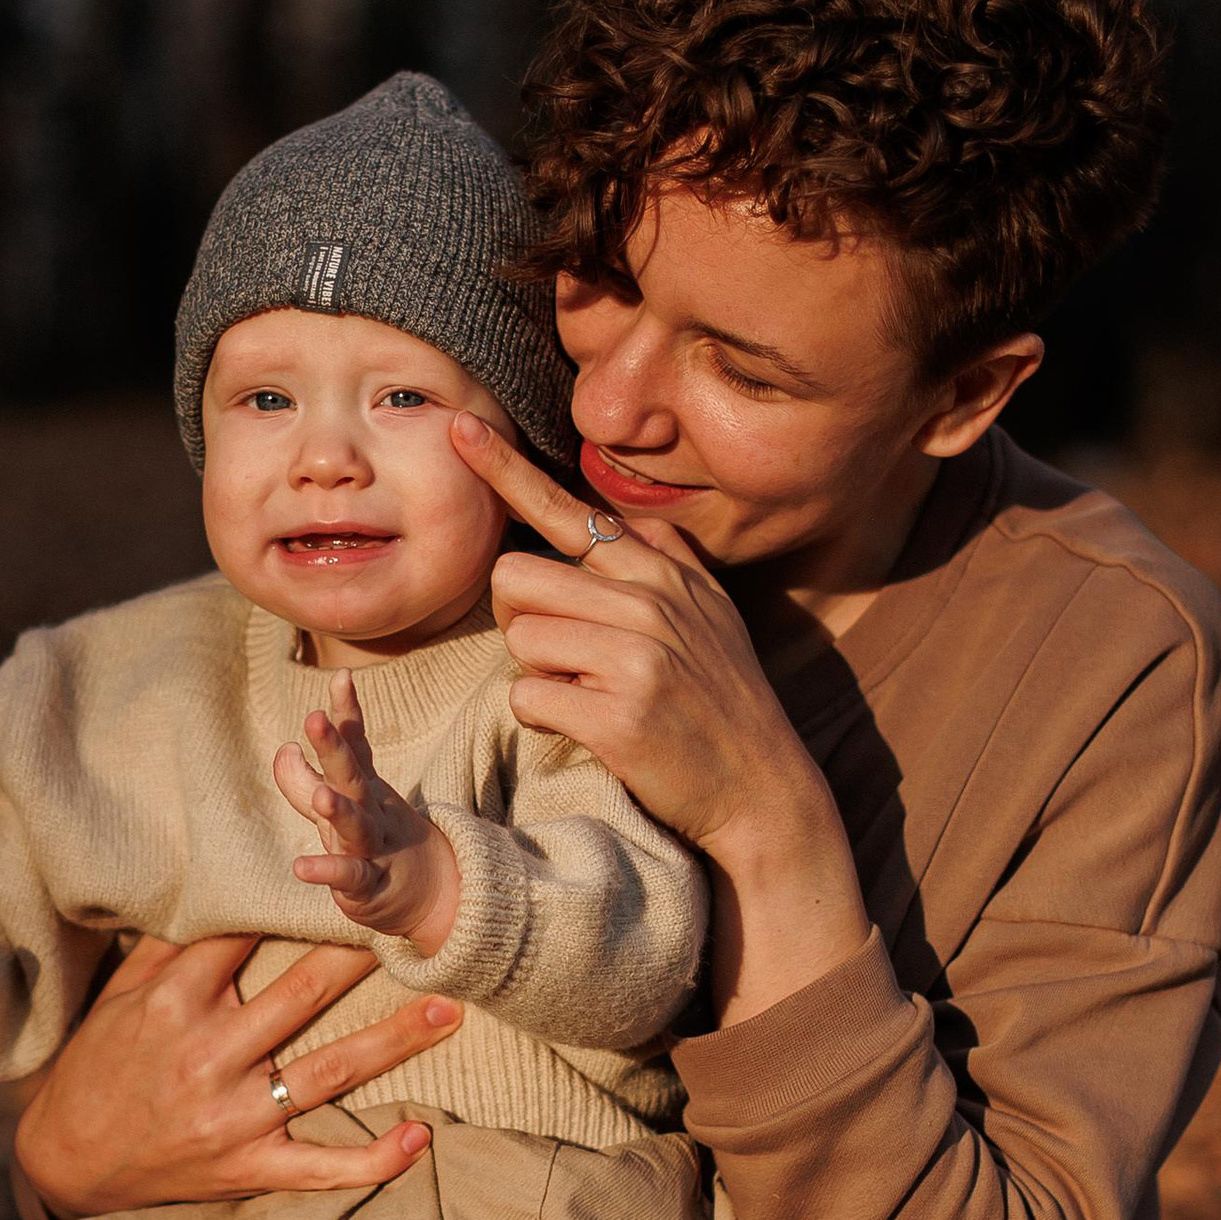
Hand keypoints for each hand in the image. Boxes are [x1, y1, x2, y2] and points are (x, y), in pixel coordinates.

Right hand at [10, 929, 459, 1218]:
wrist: (64, 1163)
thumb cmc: (97, 1069)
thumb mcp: (119, 999)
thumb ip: (168, 948)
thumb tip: (214, 888)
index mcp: (175, 1004)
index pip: (245, 937)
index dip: (297, 903)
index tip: (347, 872)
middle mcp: (209, 1055)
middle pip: (303, 992)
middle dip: (364, 955)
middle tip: (420, 923)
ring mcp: (234, 1116)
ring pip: (329, 1072)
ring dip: (395, 1040)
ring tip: (448, 1010)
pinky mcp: (248, 1167)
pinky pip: (321, 1166)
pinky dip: (374, 1158)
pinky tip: (422, 1136)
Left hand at [271, 673, 458, 953]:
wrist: (431, 895)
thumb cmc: (376, 844)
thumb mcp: (342, 809)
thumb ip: (304, 781)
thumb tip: (284, 749)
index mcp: (364, 789)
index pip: (355, 746)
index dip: (347, 713)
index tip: (342, 677)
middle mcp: (371, 812)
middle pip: (352, 777)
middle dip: (334, 748)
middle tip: (315, 718)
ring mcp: (374, 849)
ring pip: (356, 827)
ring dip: (338, 810)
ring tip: (322, 797)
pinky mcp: (370, 888)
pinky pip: (350, 878)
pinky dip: (328, 872)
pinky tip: (301, 868)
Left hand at [448, 411, 871, 1025]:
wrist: (764, 789)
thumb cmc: (723, 703)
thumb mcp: (712, 614)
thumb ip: (663, 560)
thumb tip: (616, 515)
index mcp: (663, 572)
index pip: (569, 511)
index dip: (505, 471)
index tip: (456, 430)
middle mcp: (650, 601)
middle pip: (517, 578)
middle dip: (522, 619)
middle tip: (566, 658)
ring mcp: (636, 655)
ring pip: (520, 639)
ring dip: (537, 675)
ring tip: (589, 695)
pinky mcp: (619, 714)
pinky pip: (527, 698)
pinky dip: (543, 719)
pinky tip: (587, 728)